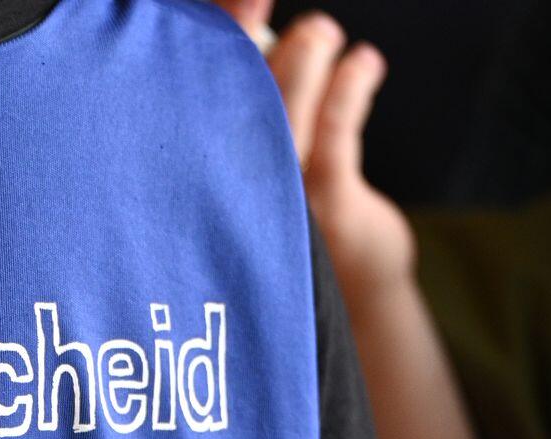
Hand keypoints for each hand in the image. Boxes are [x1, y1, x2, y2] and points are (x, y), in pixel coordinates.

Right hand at [215, 3, 415, 301]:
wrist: (351, 299)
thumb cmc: (299, 225)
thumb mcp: (258, 177)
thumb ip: (243, 121)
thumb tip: (253, 49)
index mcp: (191, 187)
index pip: (186, 111)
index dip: (196, 57)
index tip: (219, 13)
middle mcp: (221, 199)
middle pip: (224, 105)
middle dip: (234, 43)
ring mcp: (275, 206)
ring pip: (280, 117)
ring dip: (302, 64)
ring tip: (320, 30)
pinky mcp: (326, 212)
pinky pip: (334, 137)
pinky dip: (349, 91)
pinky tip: (365, 63)